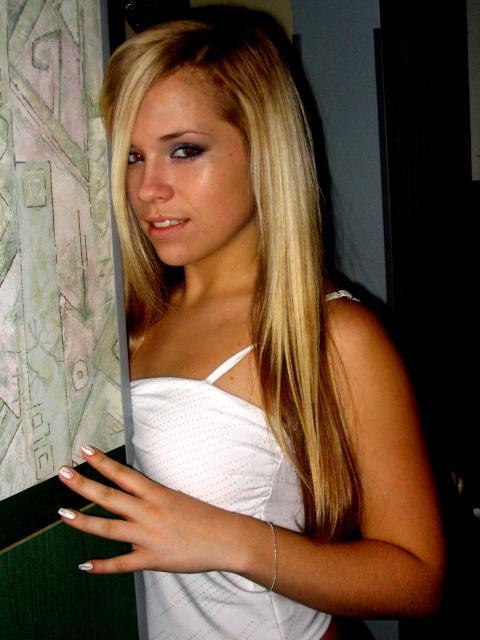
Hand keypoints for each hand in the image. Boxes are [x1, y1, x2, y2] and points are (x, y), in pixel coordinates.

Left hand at [57, 445, 235, 573]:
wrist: (226, 539)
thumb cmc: (204, 516)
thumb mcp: (176, 497)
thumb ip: (151, 497)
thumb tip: (130, 495)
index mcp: (156, 493)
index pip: (123, 474)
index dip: (102, 462)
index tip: (84, 450)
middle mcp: (148, 511)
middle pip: (109, 496)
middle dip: (84, 484)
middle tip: (63, 472)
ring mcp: (148, 536)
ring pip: (108, 528)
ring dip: (83, 522)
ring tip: (63, 514)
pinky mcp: (151, 559)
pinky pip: (121, 564)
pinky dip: (102, 566)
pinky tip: (84, 566)